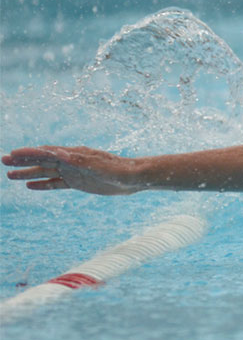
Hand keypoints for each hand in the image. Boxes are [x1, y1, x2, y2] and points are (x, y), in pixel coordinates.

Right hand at [2, 146, 140, 194]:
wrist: (133, 178)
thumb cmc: (118, 170)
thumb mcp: (98, 166)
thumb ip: (78, 161)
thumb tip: (58, 153)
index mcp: (74, 155)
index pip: (46, 153)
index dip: (29, 154)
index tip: (13, 154)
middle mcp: (71, 161)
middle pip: (42, 161)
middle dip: (23, 162)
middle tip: (4, 162)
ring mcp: (73, 172)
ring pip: (46, 172)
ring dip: (28, 173)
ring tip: (9, 175)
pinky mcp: (78, 182)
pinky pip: (56, 183)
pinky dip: (43, 184)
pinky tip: (30, 186)